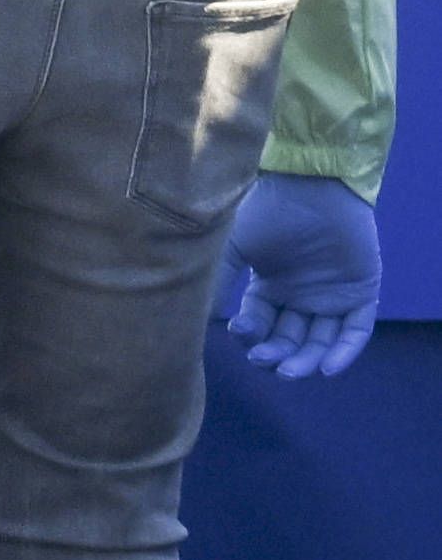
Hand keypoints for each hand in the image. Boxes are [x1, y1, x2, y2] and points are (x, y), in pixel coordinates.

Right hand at [226, 171, 381, 379]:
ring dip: (306, 361)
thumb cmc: (266, 213)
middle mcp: (300, 296)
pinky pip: (356, 330)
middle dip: (276, 356)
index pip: (259, 325)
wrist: (309, 187)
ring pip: (320, 341)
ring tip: (291, 371)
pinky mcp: (362, 292)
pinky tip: (327, 369)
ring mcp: (332, 296)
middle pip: (289, 340)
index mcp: (270, 287)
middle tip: (265, 361)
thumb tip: (198, 323)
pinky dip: (344, 352)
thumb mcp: (231, 250)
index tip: (239, 331)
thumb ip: (217, 285)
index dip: (250, 336)